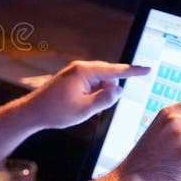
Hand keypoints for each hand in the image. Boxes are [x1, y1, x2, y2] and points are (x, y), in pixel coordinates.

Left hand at [31, 60, 150, 128]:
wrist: (33, 112)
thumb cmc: (56, 111)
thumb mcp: (84, 110)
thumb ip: (105, 100)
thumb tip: (119, 89)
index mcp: (85, 72)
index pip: (115, 71)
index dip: (133, 72)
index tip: (148, 69)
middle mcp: (80, 68)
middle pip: (107, 78)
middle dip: (107, 93)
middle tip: (90, 106)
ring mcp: (75, 72)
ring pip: (99, 83)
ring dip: (97, 96)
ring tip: (79, 107)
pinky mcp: (72, 78)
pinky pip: (90, 85)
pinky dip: (91, 95)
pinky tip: (77, 105)